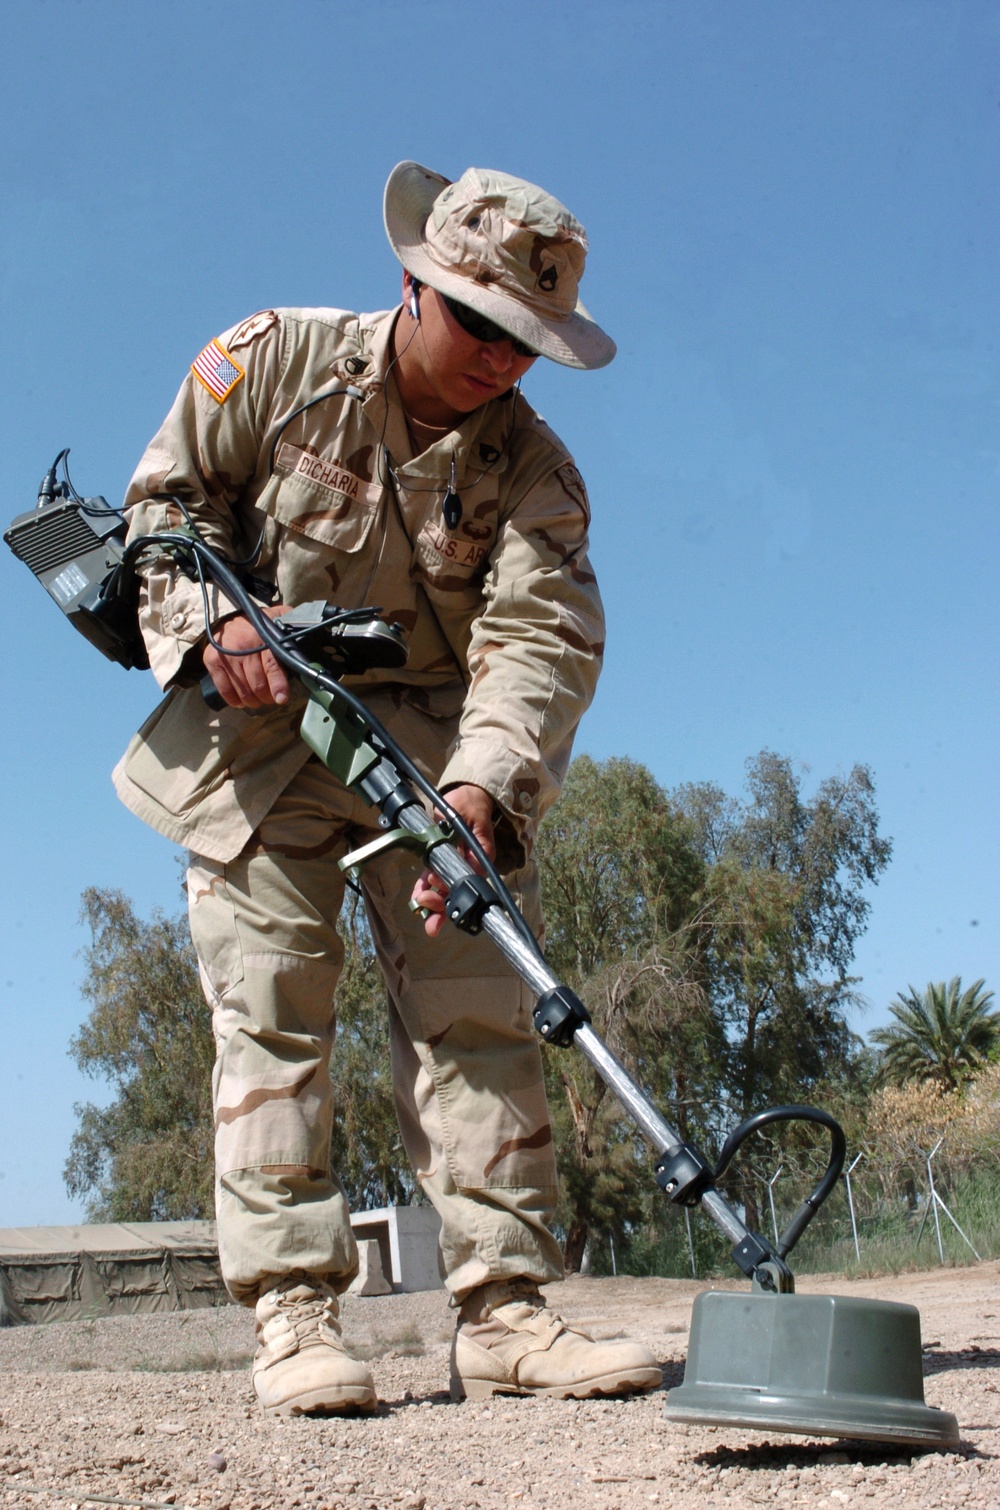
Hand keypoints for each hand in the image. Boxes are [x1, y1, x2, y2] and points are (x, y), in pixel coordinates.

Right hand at [202, 605, 291, 708]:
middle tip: (272, 698)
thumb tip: (315, 633)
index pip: (271, 665)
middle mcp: (242, 647)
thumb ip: (293, 625)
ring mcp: (226, 656)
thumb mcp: (278, 618)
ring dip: (253, 701)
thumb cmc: (259, 623)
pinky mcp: (212, 661)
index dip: (278, 684)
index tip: (282, 698)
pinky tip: (241, 701)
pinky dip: (234, 700)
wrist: (228, 616)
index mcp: (262, 636)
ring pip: (243, 690)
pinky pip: (224, 690)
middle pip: (257, 683)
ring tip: (258, 699)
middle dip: (267, 697)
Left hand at [411, 784, 496, 938]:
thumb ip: (459, 835)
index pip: (467, 881)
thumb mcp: (466, 818)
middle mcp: (469, 866)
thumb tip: (450, 852)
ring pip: (444, 890)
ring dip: (434, 905)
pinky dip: (425, 889)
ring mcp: (455, 865)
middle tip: (428, 913)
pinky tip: (417, 899)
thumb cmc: (470, 805)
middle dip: (441, 906)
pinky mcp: (442, 861)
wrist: (468, 796)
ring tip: (423, 916)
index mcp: (479, 859)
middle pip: (456, 892)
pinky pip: (433, 880)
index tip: (436, 885)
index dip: (451, 889)